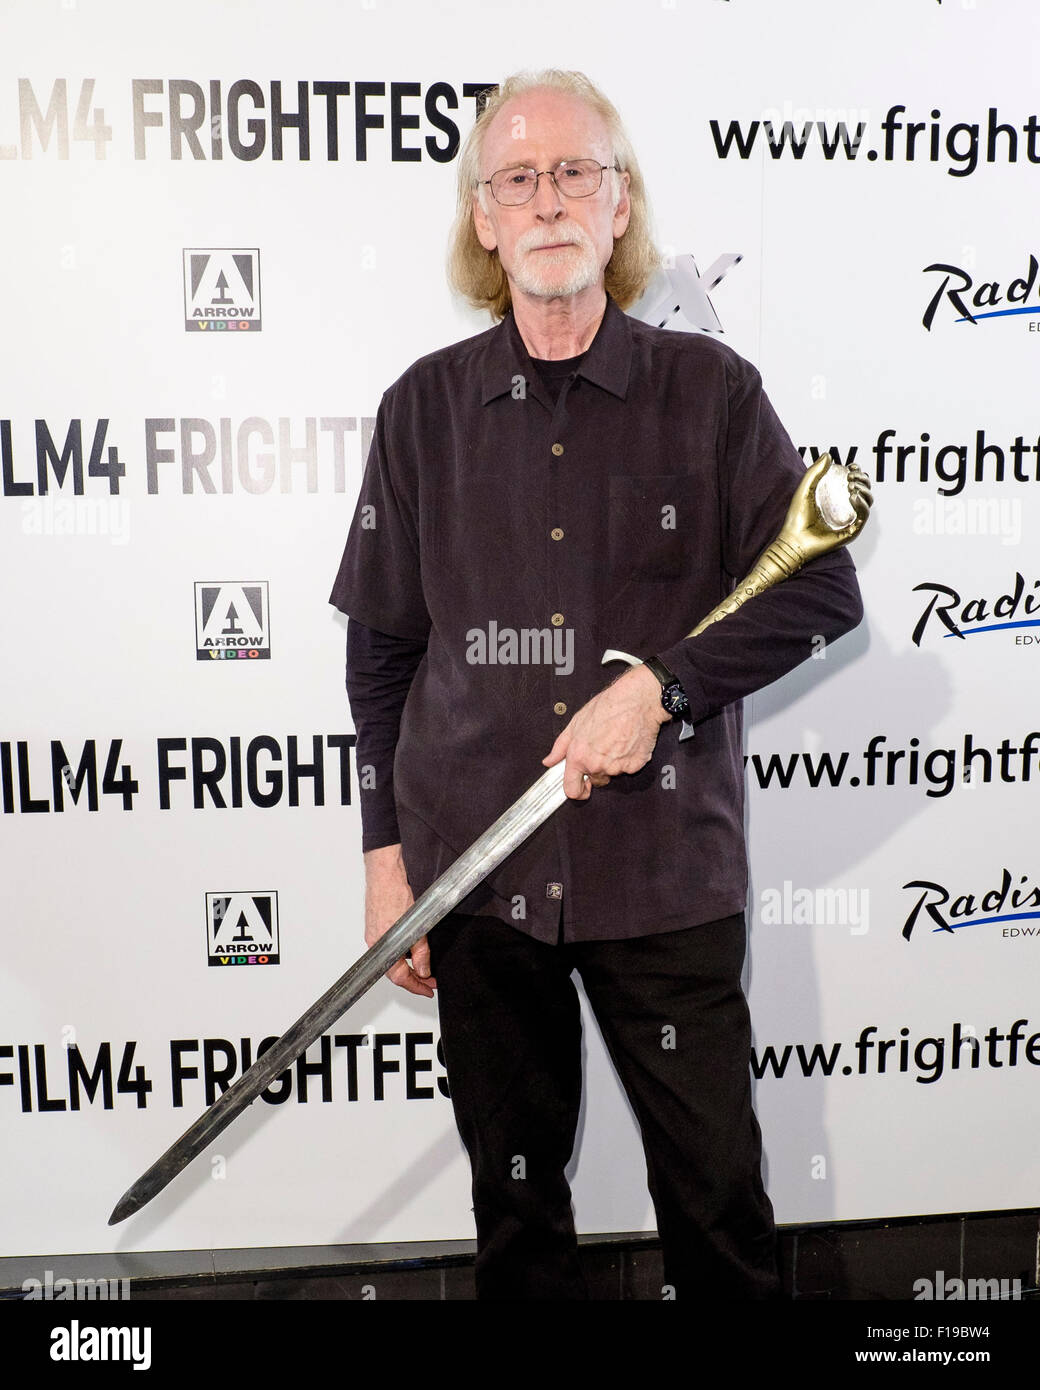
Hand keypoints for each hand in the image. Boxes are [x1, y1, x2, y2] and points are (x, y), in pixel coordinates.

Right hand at [363, 843, 434, 997]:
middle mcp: (376, 944)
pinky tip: (414, 948)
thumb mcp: (416, 926)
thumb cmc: (394, 893)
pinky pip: (390, 947)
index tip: (428, 990)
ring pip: (393, 959)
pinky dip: (403, 952)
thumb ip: (420, 951)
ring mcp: (375, 935)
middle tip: (430, 981)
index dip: (416, 987)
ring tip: (425, 965)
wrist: (384, 873)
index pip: (399, 978)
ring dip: (409, 965)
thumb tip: (424, 970)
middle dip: (414, 978)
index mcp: (383, 948)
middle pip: (394, 972)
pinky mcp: (377, 926)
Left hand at [542, 663, 670, 798]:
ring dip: (613, 762)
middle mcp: (597, 765)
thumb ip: (560, 747)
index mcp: (579, 757)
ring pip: (612, 773)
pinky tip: (627, 742)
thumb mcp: (575, 723)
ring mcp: (617, 767)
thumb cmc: (608, 707)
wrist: (636, 700)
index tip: (581, 788)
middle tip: (603, 748)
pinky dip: (629, 759)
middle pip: (596, 780)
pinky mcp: (635, 765)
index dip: (576, 791)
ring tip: (616, 740)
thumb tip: (549, 761)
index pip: (572, 789)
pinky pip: (629, 768)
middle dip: (597, 769)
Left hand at [781, 452, 873, 564]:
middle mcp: (845, 508)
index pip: (854, 482)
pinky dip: (861, 504)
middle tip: (851, 476)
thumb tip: (829, 455)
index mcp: (837, 498)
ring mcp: (850, 520)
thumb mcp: (805, 489)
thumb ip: (814, 472)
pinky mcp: (852, 531)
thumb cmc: (797, 517)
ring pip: (868, 501)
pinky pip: (863, 515)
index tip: (852, 467)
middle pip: (865, 490)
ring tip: (851, 485)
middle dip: (863, 479)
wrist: (794, 539)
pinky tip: (853, 496)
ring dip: (864, 489)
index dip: (857, 472)